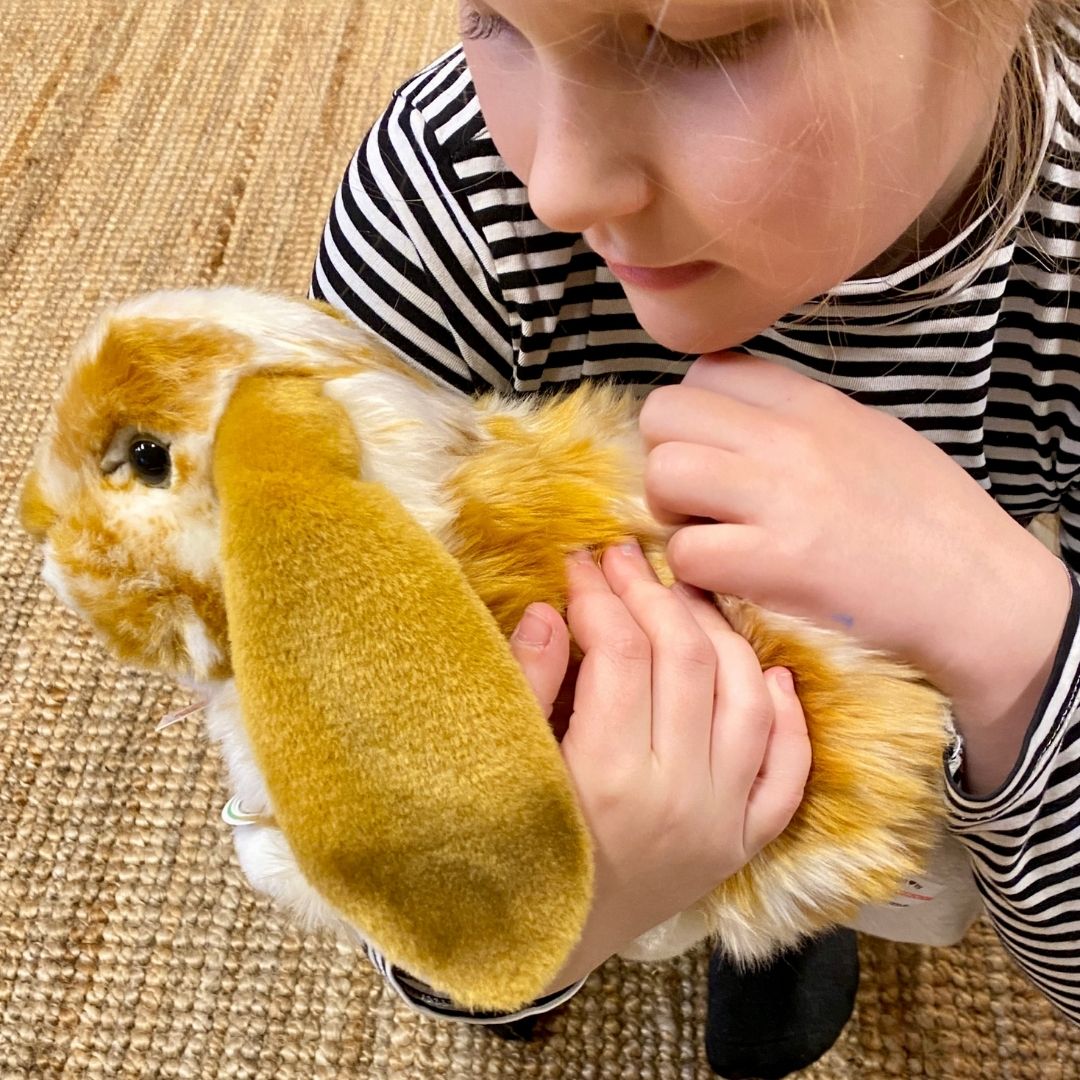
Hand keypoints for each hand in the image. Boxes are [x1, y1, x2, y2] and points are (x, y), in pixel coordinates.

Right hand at [508, 542, 809, 990]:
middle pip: (689, 662)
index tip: (578, 563)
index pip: (623, 655)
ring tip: (683, 595)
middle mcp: (680, 796)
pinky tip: (770, 672)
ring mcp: (723, 820)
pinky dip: (787, 717)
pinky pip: (788, 771)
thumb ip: (527, 687)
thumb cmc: (515, 850)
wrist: (547, 942)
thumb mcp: (504, 768)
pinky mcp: (745, 841)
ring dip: (720, 633)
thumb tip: (550, 609)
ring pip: (747, 700)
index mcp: (607, 779)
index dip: (600, 596)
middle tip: (624, 558)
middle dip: (654, 595)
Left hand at [638, 353, 1070, 790]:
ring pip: (663, 474)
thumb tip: (725, 416)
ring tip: (709, 535)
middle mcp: (790, 439)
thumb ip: (794, 417)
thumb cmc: (926, 516)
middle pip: (664, 414)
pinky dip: (694, 572)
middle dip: (664, 457)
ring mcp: (782, 498)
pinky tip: (731, 577)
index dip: (691, 416)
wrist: (979, 590)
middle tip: (697, 498)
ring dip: (670, 513)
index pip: (705, 371)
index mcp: (813, 403)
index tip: (711, 451)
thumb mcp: (867, 434)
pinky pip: (686, 552)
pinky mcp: (778, 563)